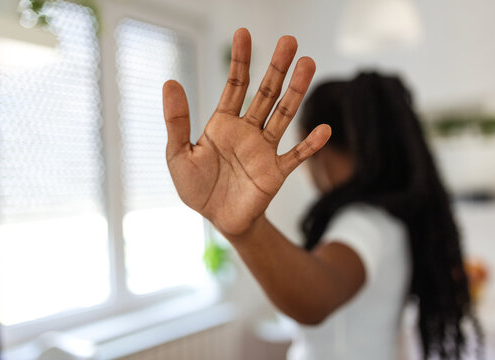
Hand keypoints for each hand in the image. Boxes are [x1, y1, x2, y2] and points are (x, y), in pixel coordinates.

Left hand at [162, 28, 330, 236]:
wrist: (217, 219)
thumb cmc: (197, 187)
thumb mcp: (178, 154)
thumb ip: (176, 121)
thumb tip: (170, 81)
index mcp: (223, 123)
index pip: (235, 85)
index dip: (240, 60)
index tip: (244, 33)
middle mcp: (248, 130)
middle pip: (266, 93)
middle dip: (277, 68)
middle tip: (289, 41)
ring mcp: (265, 150)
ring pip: (284, 115)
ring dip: (296, 92)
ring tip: (308, 65)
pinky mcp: (276, 172)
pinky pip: (296, 156)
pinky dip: (310, 145)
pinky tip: (324, 130)